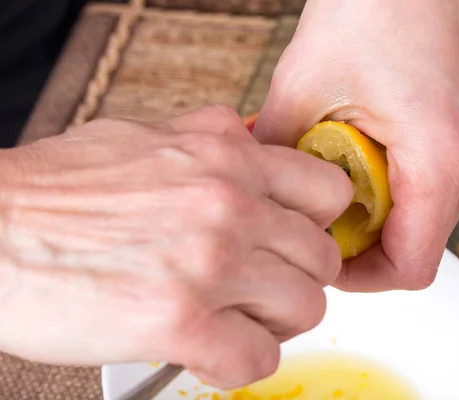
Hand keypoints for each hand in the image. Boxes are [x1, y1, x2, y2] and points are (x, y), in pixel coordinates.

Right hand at [0, 106, 352, 388]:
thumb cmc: (62, 188)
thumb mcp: (150, 135)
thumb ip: (213, 140)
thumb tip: (251, 146)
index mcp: (227, 156)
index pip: (329, 191)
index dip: (317, 222)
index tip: (296, 239)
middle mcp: (229, 205)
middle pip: (323, 260)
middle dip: (296, 279)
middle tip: (261, 288)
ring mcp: (210, 263)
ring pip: (303, 309)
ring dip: (272, 322)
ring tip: (233, 319)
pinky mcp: (180, 322)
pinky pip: (258, 358)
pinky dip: (239, 362)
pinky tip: (208, 348)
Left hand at [254, 0, 458, 290]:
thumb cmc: (373, 3)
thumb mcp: (303, 85)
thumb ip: (277, 151)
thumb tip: (259, 192)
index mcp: (440, 158)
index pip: (409, 267)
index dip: (359, 276)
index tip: (321, 257)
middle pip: (414, 244)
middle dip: (359, 236)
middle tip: (317, 207)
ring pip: (421, 216)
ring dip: (372, 206)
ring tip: (336, 166)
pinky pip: (429, 184)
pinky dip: (389, 181)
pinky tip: (358, 147)